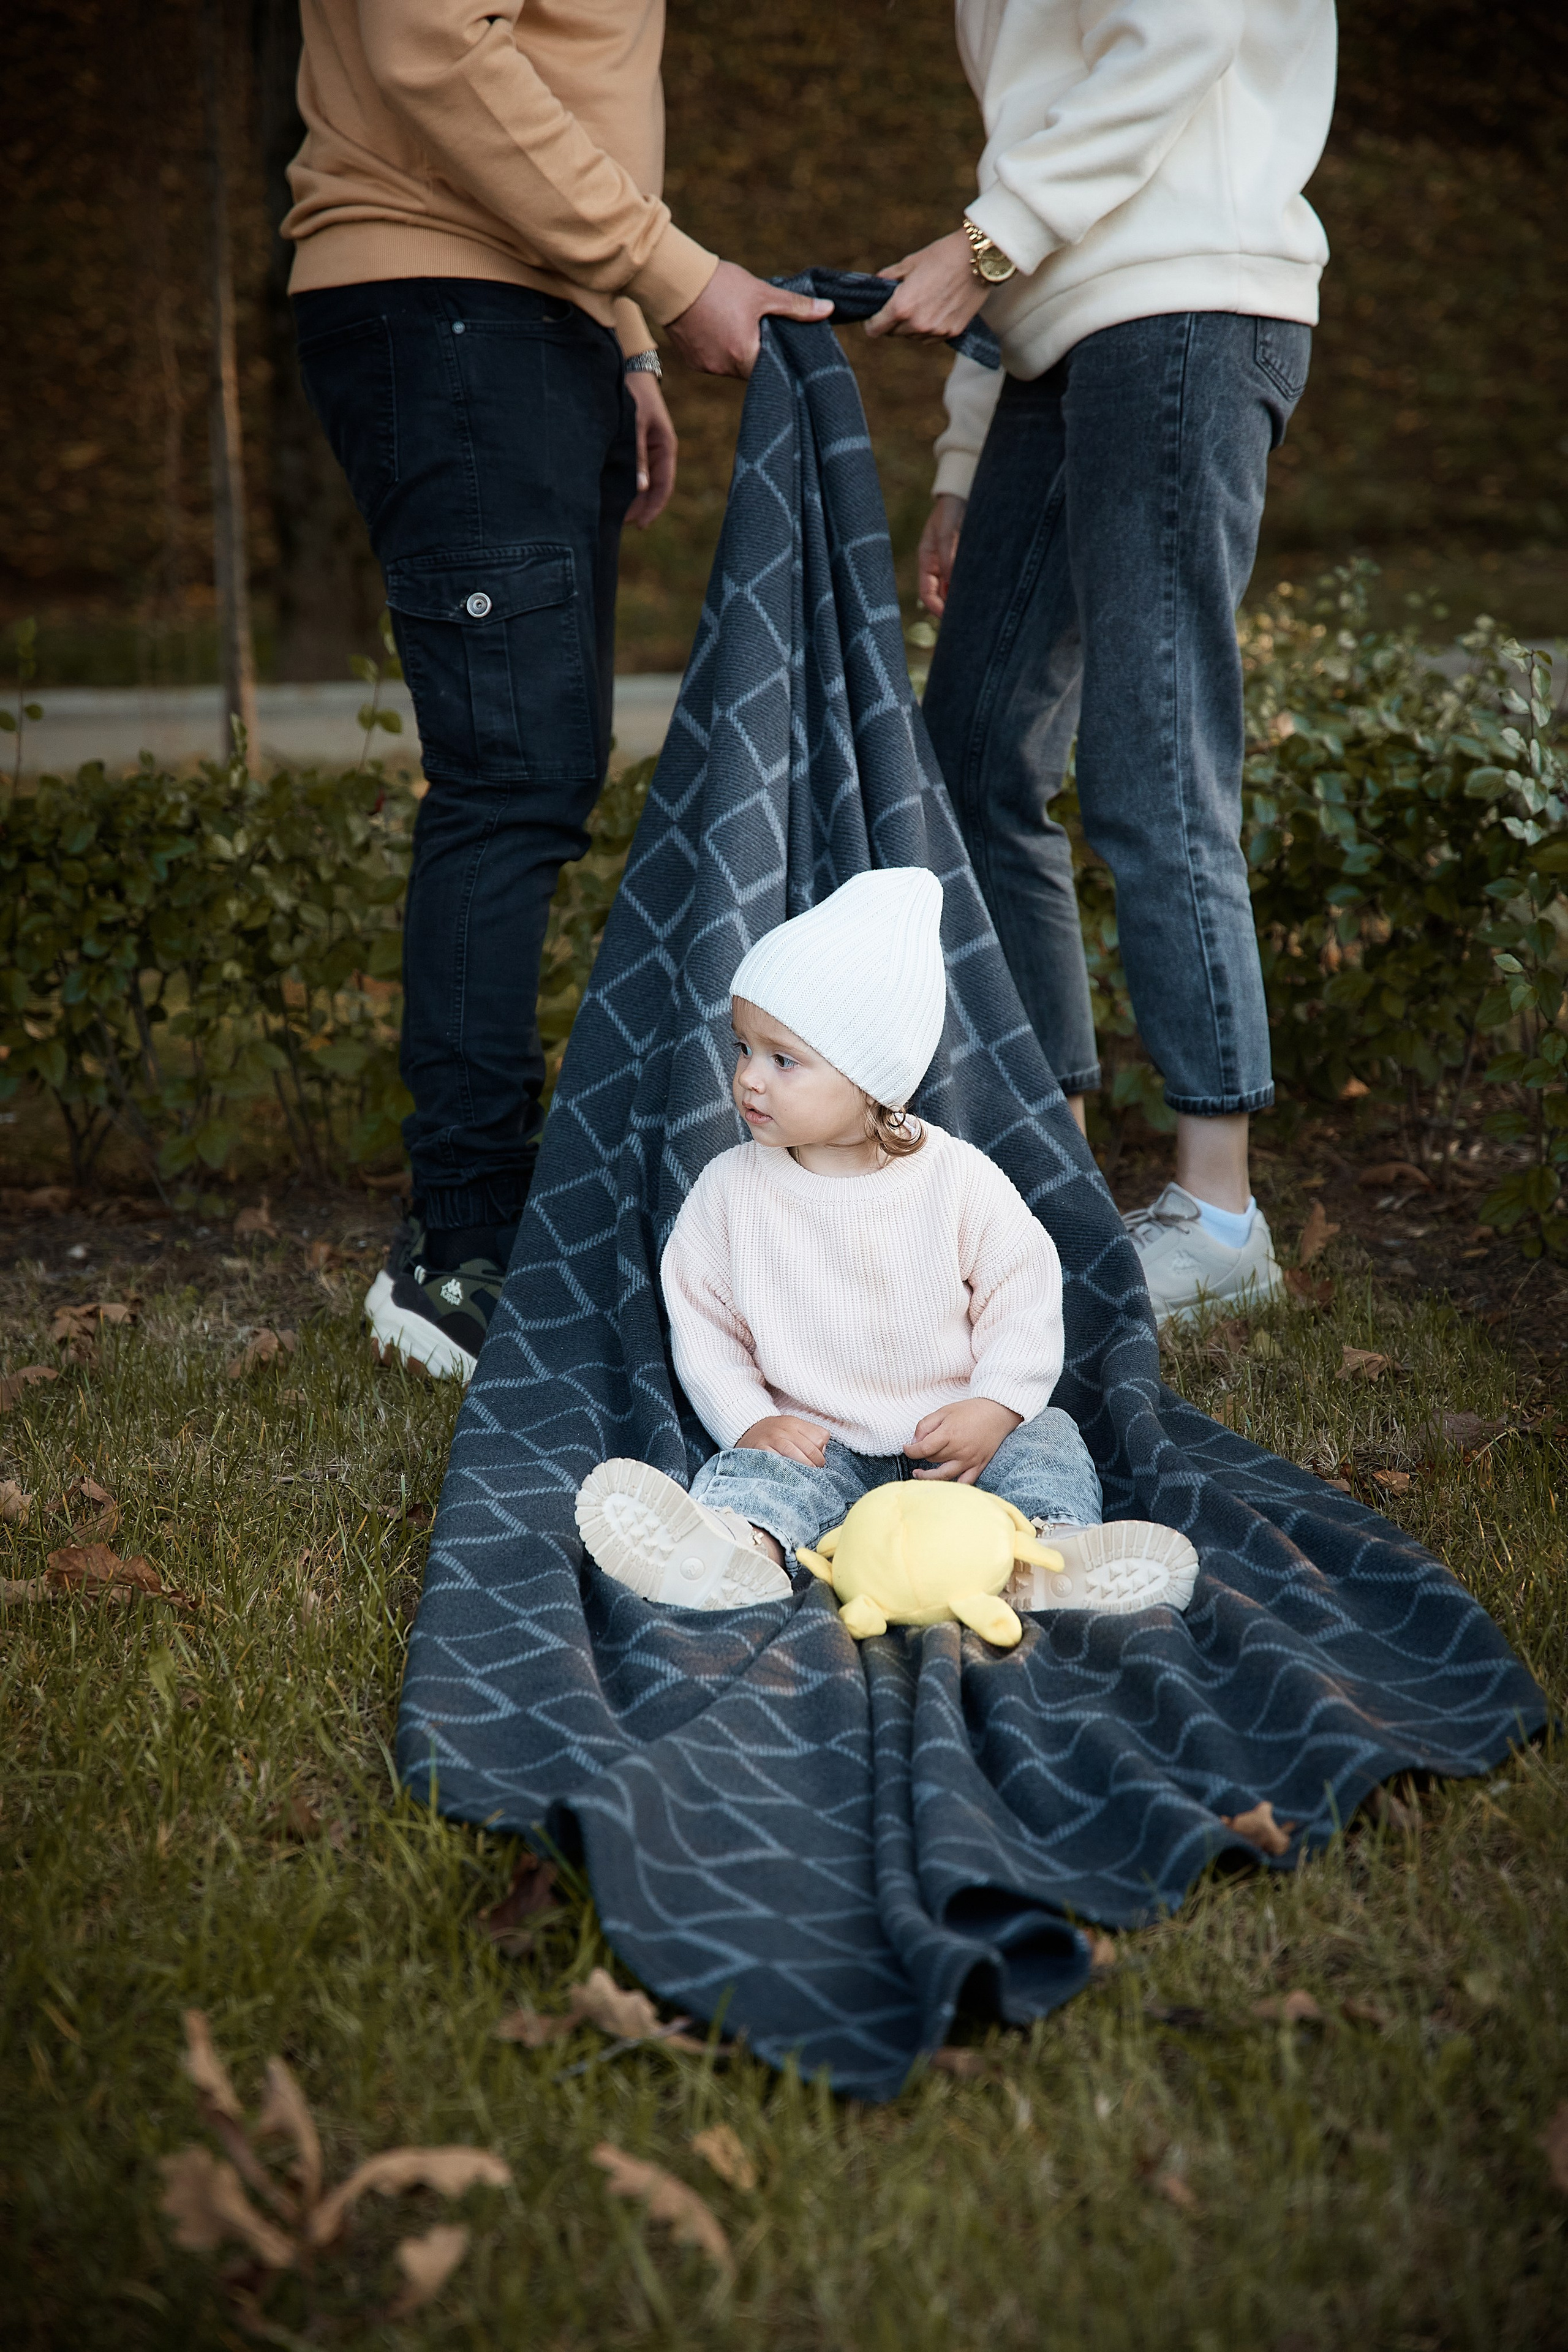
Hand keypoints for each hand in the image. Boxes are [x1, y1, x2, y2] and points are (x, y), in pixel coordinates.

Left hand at [625, 371, 676, 527]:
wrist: (628, 367)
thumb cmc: (633, 393)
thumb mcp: (634, 425)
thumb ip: (637, 456)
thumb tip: (640, 489)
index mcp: (666, 447)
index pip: (664, 486)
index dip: (652, 508)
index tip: (639, 525)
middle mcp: (658, 451)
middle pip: (652, 488)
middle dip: (639, 507)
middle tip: (619, 523)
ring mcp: (647, 448)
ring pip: (641, 480)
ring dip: (630, 497)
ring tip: (613, 512)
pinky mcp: (634, 444)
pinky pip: (632, 469)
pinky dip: (623, 483)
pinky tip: (610, 492)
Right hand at [666, 261, 833, 379]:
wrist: (673, 279)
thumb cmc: (720, 285)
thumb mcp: (762, 294)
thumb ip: (796, 307)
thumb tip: (828, 310)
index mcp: (744, 356)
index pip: (772, 370)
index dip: (779, 358)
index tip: (782, 344)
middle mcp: (724, 368)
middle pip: (751, 369)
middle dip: (758, 352)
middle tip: (761, 328)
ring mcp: (705, 366)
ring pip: (731, 365)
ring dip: (738, 350)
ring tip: (737, 324)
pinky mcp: (691, 360)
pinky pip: (712, 360)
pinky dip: (718, 348)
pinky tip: (717, 327)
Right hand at [736, 1413, 830, 1467]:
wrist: (747, 1429)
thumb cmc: (776, 1433)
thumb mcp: (794, 1427)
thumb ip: (811, 1435)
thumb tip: (823, 1451)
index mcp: (796, 1423)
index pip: (819, 1437)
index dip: (822, 1452)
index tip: (818, 1461)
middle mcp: (785, 1429)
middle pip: (809, 1447)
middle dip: (816, 1463)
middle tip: (815, 1471)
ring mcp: (772, 1438)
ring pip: (793, 1452)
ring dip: (804, 1466)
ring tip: (806, 1475)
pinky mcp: (760, 1449)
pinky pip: (775, 1459)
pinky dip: (784, 1467)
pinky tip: (789, 1474)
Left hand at [863, 231, 990, 344]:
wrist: (978, 259)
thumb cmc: (943, 255)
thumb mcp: (910, 263)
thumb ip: (889, 277)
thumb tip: (876, 283)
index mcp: (901, 307)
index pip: (875, 329)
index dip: (871, 323)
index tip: (873, 318)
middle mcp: (917, 324)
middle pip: (894, 334)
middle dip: (893, 322)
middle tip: (901, 305)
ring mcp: (935, 330)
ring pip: (913, 337)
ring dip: (911, 326)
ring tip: (921, 304)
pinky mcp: (951, 332)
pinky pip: (931, 338)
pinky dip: (928, 328)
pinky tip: (935, 310)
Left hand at [905, 1397, 1021, 1483]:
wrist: (998, 1412)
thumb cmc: (970, 1410)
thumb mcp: (944, 1411)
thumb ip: (925, 1425)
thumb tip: (914, 1442)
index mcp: (949, 1434)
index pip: (922, 1449)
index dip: (910, 1451)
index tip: (906, 1448)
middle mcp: (959, 1450)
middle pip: (932, 1460)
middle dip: (922, 1455)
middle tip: (920, 1449)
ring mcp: (969, 1460)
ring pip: (943, 1475)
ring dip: (928, 1477)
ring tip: (919, 1474)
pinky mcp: (979, 1466)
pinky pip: (965, 1482)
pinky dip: (954, 1486)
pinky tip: (944, 1484)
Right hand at [917, 493, 966, 619]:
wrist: (964, 493)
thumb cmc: (950, 510)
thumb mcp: (947, 533)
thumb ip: (949, 558)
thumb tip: (953, 585)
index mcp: (927, 562)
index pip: (927, 593)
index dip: (935, 607)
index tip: (948, 616)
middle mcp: (939, 567)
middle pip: (942, 596)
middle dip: (951, 609)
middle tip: (966, 619)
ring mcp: (953, 565)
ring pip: (956, 590)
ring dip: (964, 600)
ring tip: (977, 608)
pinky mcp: (967, 561)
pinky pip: (969, 580)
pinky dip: (974, 588)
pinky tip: (983, 593)